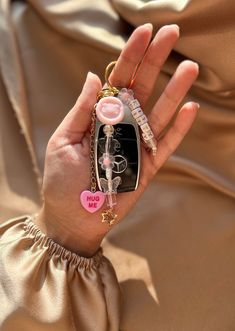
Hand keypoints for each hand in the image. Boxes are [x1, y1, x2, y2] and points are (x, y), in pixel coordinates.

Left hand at [35, 24, 198, 256]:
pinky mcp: (148, 167)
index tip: (144, 32)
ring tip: (188, 67)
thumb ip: (82, 110)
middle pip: (142, 89)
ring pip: (159, 114)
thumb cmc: (61, 180)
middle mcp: (121, 127)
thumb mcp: (63, 140)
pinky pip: (166, 145)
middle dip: (155, 61)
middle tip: (171, 34)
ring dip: (174, 90)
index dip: (131, 56)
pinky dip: (179, 128)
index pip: (117, 80)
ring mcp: (137, 146)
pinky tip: (190, 107)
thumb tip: (94, 76)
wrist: (71, 217)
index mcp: (99, 117)